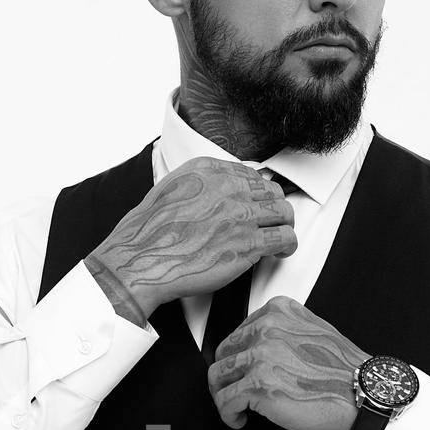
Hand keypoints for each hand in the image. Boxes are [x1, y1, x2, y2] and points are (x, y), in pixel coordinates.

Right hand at [86, 157, 295, 318]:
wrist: (141, 259)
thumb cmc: (148, 233)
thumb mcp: (169, 190)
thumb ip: (196, 186)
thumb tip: (212, 195)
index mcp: (208, 170)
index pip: (249, 174)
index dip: (255, 193)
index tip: (255, 204)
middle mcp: (228, 187)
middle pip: (270, 191)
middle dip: (271, 207)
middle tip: (268, 222)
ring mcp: (241, 215)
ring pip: (283, 211)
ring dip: (284, 224)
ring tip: (279, 235)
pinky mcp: (249, 243)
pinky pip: (285, 237)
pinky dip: (288, 245)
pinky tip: (281, 252)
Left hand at [208, 295, 370, 429]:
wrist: (365, 394)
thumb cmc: (344, 372)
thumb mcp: (313, 332)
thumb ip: (282, 332)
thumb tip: (254, 348)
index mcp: (279, 311)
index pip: (237, 332)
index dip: (237, 358)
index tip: (242, 373)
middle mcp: (267, 328)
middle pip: (223, 353)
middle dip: (226, 377)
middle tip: (234, 393)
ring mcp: (261, 356)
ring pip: (217, 376)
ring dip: (223, 396)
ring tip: (236, 408)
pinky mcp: (259, 385)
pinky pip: (225, 401)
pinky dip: (228, 414)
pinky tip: (239, 420)